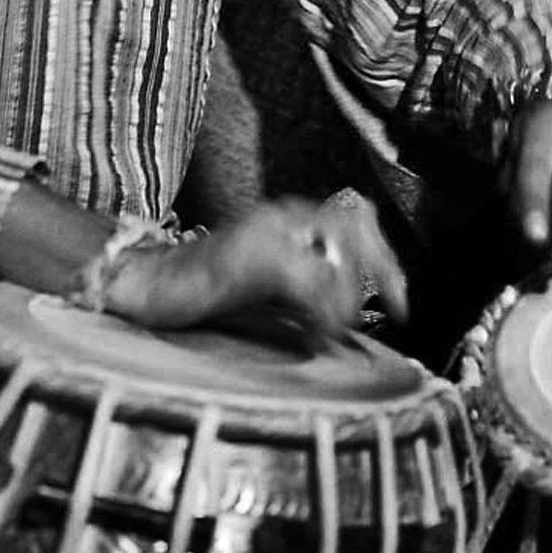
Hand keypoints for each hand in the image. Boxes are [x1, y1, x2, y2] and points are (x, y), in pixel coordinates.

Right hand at [109, 194, 406, 338]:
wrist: (150, 284)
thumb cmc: (208, 291)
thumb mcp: (270, 288)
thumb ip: (309, 293)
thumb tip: (358, 322)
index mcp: (288, 218)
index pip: (357, 218)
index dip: (386, 259)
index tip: (402, 304)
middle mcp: (280, 215)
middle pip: (355, 225)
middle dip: (383, 270)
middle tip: (395, 312)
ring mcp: (264, 232)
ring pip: (334, 253)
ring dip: (347, 297)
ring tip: (335, 329)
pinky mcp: (248, 256)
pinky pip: (306, 279)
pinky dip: (322, 311)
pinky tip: (316, 337)